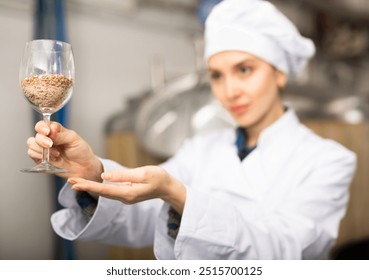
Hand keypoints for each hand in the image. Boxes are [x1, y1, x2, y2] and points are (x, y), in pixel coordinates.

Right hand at [26, 121, 102, 180]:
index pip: (43, 124)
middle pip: (36, 134)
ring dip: (42, 149)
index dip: (42, 127)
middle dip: (42, 139)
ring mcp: (44, 149)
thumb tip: (50, 131)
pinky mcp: (40, 159)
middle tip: (51, 144)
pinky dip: (39, 156)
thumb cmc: (81, 151)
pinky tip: (52, 159)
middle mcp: (48, 139)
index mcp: (56, 131)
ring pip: (31, 143)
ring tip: (56, 154)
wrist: (84, 167)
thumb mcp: (74, 139)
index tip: (47, 132)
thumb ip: (61, 134)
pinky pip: (31, 154)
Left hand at [68, 166, 185, 213]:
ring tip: (76, 182)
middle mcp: (124, 197)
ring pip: (104, 192)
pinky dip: (98, 187)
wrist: (167, 187)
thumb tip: (104, 175)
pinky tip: (91, 183)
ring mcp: (125, 197)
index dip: (88, 186)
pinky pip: (109, 191)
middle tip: (69, 181)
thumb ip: (123, 175)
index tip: (74, 184)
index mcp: (128, 193)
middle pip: (101, 193)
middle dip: (85, 187)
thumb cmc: (158, 178)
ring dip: (90, 187)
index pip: (104, 190)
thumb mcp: (142, 173)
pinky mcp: (126, 194)